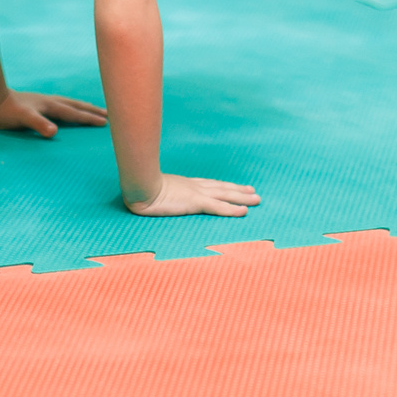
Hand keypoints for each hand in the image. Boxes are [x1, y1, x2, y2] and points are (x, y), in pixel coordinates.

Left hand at [0, 89, 109, 138]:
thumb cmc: (6, 112)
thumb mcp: (23, 119)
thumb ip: (39, 124)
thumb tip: (54, 132)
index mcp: (50, 106)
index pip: (74, 113)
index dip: (89, 118)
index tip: (106, 122)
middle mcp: (49, 102)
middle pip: (75, 106)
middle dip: (91, 110)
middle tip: (108, 113)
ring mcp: (43, 101)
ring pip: (68, 103)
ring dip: (82, 107)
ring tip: (91, 108)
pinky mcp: (36, 104)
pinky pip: (59, 105)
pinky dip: (69, 107)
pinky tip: (65, 110)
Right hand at [125, 172, 259, 216]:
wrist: (139, 186)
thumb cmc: (141, 188)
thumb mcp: (154, 190)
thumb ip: (160, 193)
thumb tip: (156, 196)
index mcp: (185, 184)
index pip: (209, 185)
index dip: (224, 186)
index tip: (236, 187)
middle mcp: (194, 186)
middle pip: (222, 188)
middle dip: (238, 190)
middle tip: (254, 192)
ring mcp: (196, 193)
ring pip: (225, 195)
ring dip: (242, 198)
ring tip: (256, 200)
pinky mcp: (195, 202)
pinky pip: (218, 207)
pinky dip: (232, 209)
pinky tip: (244, 212)